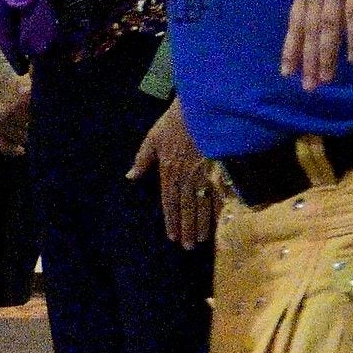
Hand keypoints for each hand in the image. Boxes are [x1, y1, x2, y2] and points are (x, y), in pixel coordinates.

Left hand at [129, 98, 218, 248]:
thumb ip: (143, 158)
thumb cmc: (176, 119)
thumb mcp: (153, 137)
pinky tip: (220, 222)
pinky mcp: (222, 169)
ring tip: (200, 240)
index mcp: (169, 171)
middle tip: (188, 246)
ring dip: (201, 225)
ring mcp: (205, 174)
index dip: (171, 221)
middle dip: (186, 229)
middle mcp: (186, 177)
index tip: (172, 236)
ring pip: (203, 205)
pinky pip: (221, 195)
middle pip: (186, 209)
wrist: (203, 105)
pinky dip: (220, 210)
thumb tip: (130, 176)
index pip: (169, 202)